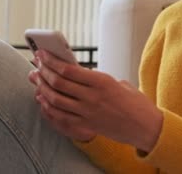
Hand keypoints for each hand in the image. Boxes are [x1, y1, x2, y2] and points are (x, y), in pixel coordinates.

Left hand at [27, 50, 163, 152]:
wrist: (146, 127)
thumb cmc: (135, 103)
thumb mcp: (119, 83)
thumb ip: (98, 79)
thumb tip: (78, 74)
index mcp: (103, 82)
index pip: (69, 70)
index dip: (51, 61)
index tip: (42, 54)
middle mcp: (93, 98)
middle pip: (58, 83)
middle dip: (43, 71)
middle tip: (36, 64)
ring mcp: (87, 114)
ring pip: (55, 99)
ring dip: (41, 88)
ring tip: (36, 79)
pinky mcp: (86, 126)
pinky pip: (59, 117)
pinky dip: (47, 107)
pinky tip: (42, 99)